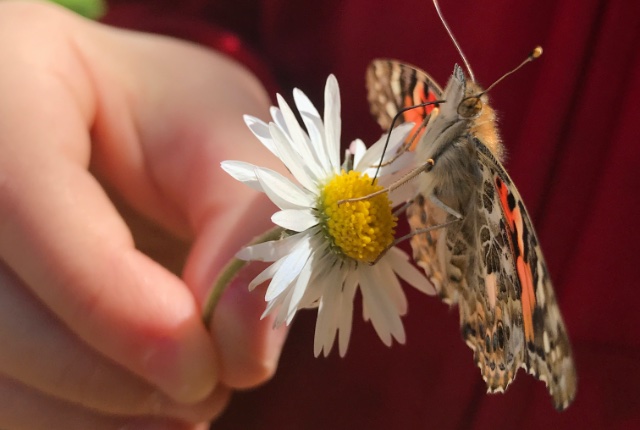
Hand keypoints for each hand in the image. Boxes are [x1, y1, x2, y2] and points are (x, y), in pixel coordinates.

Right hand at [0, 2, 285, 427]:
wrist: (123, 126)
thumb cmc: (176, 117)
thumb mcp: (225, 139)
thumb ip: (248, 228)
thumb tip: (244, 355)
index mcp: (6, 85)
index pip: (18, 197)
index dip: (109, 298)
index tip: (201, 365)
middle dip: (108, 372)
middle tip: (205, 391)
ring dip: (95, 410)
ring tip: (186, 402)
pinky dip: (72, 418)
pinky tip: (140, 410)